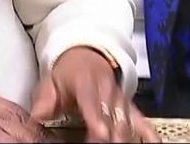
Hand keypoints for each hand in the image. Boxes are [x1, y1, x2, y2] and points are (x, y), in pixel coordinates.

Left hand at [31, 47, 157, 142]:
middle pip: (111, 116)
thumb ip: (44, 102)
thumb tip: (34, 119)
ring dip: (125, 136)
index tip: (100, 133)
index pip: (91, 102)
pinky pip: (141, 119)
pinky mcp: (129, 104)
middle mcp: (106, 89)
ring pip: (126, 120)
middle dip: (111, 135)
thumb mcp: (51, 82)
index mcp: (85, 82)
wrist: (86, 54)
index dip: (96, 119)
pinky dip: (149, 132)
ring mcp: (120, 98)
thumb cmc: (68, 73)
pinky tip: (154, 143)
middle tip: (106, 143)